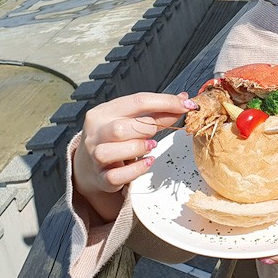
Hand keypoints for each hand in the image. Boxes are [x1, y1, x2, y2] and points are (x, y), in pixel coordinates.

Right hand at [74, 91, 196, 219]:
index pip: (137, 101)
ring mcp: (95, 155)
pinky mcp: (101, 177)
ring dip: (138, 148)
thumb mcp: (131, 120)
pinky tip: (148, 162)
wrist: (90, 165)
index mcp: (104, 112)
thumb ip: (157, 112)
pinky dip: (137, 169)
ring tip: (150, 146)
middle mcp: (96, 132)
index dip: (166, 102)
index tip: (187, 105)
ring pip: (113, 151)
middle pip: (121, 127)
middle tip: (156, 133)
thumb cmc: (114, 138)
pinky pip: (117, 176)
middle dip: (147, 129)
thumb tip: (183, 100)